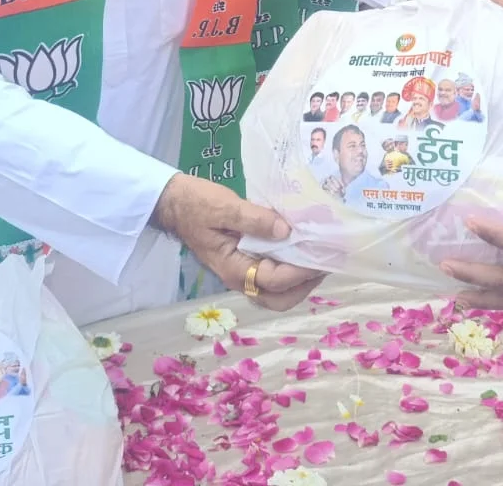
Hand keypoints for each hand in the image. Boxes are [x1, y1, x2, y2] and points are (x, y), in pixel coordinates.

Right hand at [151, 174, 323, 310]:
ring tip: (321, 257)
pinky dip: (291, 270)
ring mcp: (243, 272)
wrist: (175, 203)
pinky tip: (303, 250)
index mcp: (233, 268)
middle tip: (327, 261)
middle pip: (279, 299)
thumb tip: (285, 230)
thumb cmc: (196, 204)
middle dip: (306, 285)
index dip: (301, 270)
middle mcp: (240, 277)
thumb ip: (254, 218)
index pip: (275, 280)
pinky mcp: (246, 262)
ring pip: (278, 292)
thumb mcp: (224, 207)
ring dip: (301, 281)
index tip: (323, 254)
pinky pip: (273, 276)